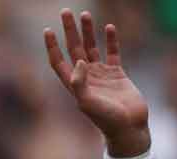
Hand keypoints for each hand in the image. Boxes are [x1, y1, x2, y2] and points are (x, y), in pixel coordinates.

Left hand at [45, 9, 149, 156]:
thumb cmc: (106, 119)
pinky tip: (109, 27)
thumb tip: (77, 60)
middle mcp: (85, 77)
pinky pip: (113, 52)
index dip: (52, 46)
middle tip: (65, 12)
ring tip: (85, 14)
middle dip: (69, 31)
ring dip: (88, 31)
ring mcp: (101, 74)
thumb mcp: (87, 103)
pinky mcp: (118, 73)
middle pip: (74, 48)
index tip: (47, 30)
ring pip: (92, 47)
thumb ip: (79, 83)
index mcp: (74, 84)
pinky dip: (111, 40)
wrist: (128, 127)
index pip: (59, 61)